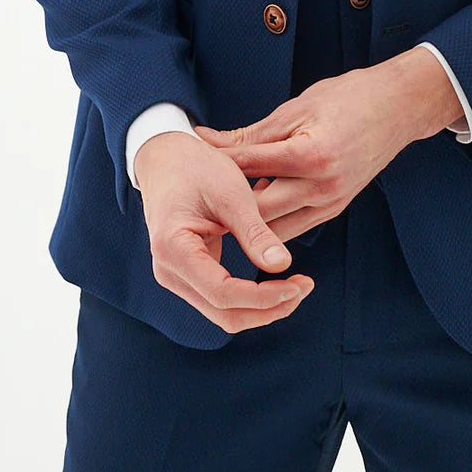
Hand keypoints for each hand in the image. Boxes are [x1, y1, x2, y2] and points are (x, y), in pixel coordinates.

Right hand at [133, 130, 314, 331]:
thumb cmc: (197, 167)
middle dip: (268, 308)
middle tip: (304, 287)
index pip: (223, 294)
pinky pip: (221, 299)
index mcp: (174, 249)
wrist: (167, 157)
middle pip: (224, 314)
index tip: (298, 285)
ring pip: (224, 312)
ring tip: (296, 286)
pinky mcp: (188, 274)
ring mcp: (176, 275)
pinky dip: (250, 298)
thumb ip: (255, 232)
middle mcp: (168, 271)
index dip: (264, 297)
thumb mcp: (231, 194)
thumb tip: (283, 266)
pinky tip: (276, 282)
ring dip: (262, 308)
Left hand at [193, 63, 422, 241]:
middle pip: (257, 212)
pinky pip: (294, 226)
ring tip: (214, 213)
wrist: (399, 108)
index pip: (248, 166)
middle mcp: (322, 187)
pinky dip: (270, 221)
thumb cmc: (348, 98)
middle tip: (192, 203)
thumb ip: (253, 133)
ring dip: (246, 222)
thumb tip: (209, 140)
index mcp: (309, 155)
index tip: (186, 161)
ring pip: (274, 230)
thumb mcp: (297, 107)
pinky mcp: (335, 209)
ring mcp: (331, 203)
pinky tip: (250, 211)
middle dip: (224, 207)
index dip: (214, 163)